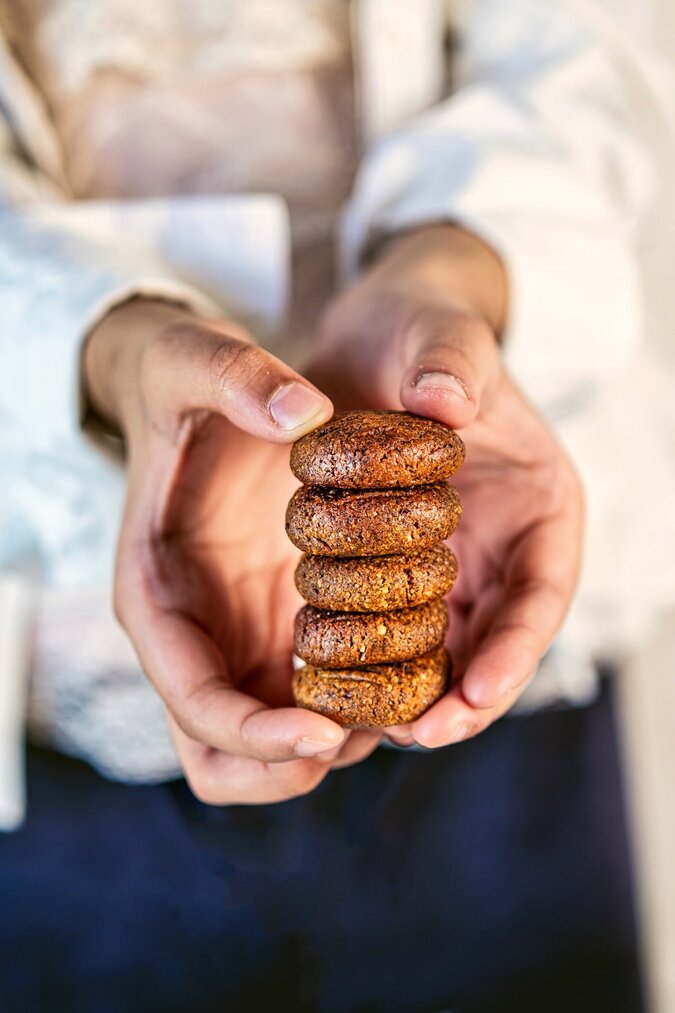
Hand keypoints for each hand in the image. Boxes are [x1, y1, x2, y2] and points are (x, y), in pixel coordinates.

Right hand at [84, 299, 382, 802]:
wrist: (195, 386)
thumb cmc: (183, 379)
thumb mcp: (196, 355)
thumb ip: (238, 376)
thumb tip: (302, 410)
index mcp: (155, 590)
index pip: (190, 699)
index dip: (250, 733)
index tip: (322, 732)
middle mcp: (191, 631)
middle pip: (220, 754)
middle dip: (282, 768)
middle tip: (359, 737)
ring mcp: (232, 634)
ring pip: (266, 746)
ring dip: (327, 748)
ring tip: (395, 711)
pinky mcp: (273, 623)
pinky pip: (310, 699)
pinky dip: (352, 707)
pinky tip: (403, 673)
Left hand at [311, 226, 583, 746]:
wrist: (381, 338)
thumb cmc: (424, 331)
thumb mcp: (440, 334)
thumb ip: (450, 363)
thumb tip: (445, 400)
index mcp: (541, 502)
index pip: (542, 590)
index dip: (516, 648)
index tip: (481, 692)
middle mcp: (504, 546)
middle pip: (496, 639)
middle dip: (465, 695)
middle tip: (419, 735)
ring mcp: (456, 563)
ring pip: (446, 648)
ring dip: (416, 693)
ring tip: (376, 731)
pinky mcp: (404, 567)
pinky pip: (397, 627)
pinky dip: (376, 659)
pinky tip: (337, 684)